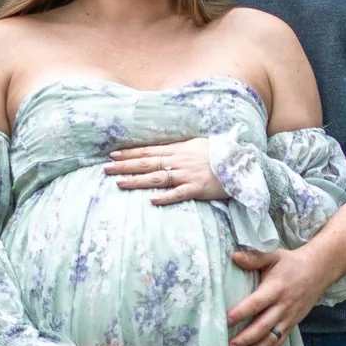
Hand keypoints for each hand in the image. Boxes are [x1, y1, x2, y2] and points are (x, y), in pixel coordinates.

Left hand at [106, 138, 223, 204]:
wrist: (240, 162)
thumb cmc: (219, 153)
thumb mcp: (196, 145)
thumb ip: (178, 148)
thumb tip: (162, 150)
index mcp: (178, 150)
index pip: (148, 151)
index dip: (129, 153)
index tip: (112, 155)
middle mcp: (179, 161)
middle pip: (147, 163)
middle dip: (125, 166)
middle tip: (105, 169)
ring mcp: (187, 175)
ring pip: (157, 178)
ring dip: (137, 181)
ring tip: (119, 183)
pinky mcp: (197, 188)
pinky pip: (179, 194)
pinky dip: (165, 197)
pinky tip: (151, 201)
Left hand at [226, 245, 334, 345]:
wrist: (319, 272)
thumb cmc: (291, 263)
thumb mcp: (274, 256)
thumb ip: (254, 258)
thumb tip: (233, 256)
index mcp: (276, 288)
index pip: (257, 303)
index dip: (242, 312)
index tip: (227, 321)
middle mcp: (283, 306)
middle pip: (263, 326)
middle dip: (246, 339)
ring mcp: (288, 318)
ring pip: (271, 339)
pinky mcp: (292, 325)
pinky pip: (278, 343)